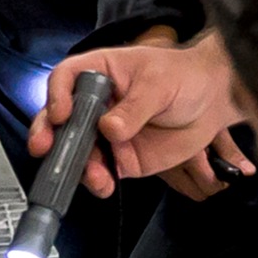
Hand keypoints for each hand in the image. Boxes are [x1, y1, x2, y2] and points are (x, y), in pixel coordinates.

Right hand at [36, 37, 252, 197]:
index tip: (60, 113)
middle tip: (44, 149)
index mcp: (100, 72)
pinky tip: (105, 184)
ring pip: (78, 151)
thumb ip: (136, 107)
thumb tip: (110, 129)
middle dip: (49, 135)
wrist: (212, 102)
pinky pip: (101, 171)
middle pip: (60, 118)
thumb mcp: (160, 83)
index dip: (57, 95)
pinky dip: (98, 180)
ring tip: (94, 175)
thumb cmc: (185, 77)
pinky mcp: (120, 157)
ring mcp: (106, 133)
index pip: (67, 78)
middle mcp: (96, 104)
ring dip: (77, 165)